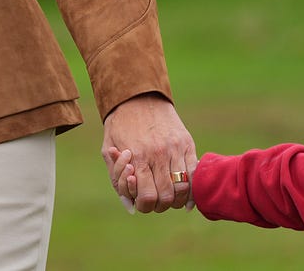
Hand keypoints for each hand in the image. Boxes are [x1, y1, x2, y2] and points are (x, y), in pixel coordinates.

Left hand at [101, 93, 195, 212]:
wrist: (138, 96)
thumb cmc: (120, 124)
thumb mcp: (108, 146)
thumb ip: (116, 176)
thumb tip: (129, 206)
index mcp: (137, 156)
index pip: (147, 196)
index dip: (145, 206)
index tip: (142, 203)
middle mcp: (158, 154)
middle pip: (167, 196)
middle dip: (161, 205)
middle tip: (156, 202)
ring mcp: (175, 149)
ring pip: (184, 188)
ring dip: (178, 200)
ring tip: (170, 198)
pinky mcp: (188, 144)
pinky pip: (196, 173)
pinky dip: (193, 190)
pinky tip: (187, 197)